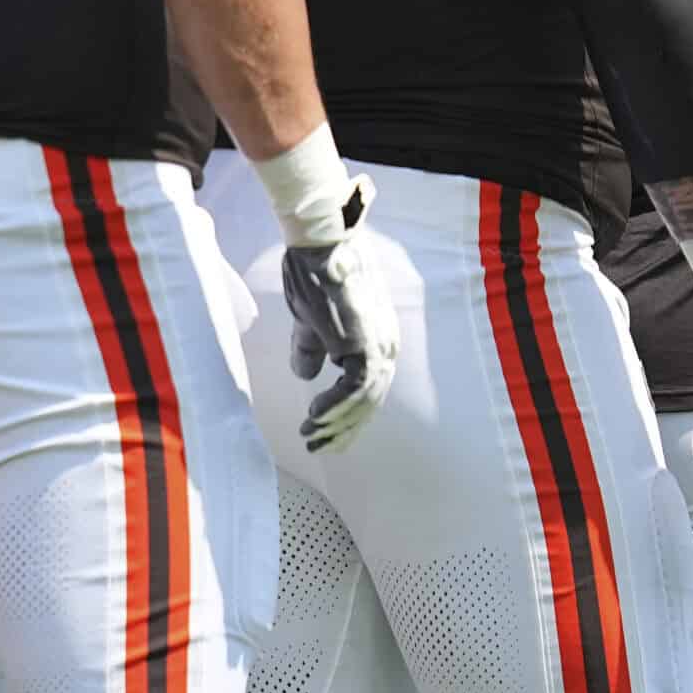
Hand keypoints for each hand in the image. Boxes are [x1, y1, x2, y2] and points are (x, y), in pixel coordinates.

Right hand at [278, 176, 398, 452]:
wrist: (321, 245)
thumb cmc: (314, 274)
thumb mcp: (310, 320)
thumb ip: (312, 348)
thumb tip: (306, 375)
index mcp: (376, 340)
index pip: (366, 389)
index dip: (346, 414)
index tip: (323, 432)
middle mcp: (386, 348)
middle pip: (369, 401)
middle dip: (343, 428)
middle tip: (318, 447)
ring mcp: (379, 347)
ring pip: (364, 401)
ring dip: (337, 423)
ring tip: (312, 436)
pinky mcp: (366, 346)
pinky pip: (355, 390)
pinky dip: (336, 407)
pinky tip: (316, 417)